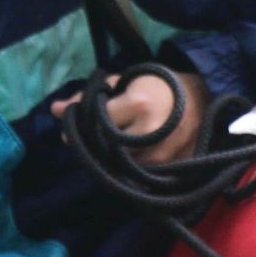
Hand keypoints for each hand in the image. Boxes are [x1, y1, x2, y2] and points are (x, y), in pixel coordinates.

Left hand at [52, 68, 207, 163]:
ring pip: (122, 164)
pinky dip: (131, 166)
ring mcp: (163, 153)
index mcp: (138, 105)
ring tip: (114, 144)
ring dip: (113, 157)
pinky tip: (130, 155)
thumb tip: (55, 110)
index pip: (97, 123)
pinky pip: (140, 173)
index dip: (81, 126)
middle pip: (106, 148)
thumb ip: (88, 96)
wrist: (200, 97)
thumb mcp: (122, 83)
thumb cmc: (157, 85)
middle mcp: (150, 132)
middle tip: (95, 138)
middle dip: (97, 144)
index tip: (74, 128)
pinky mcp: (171, 166)